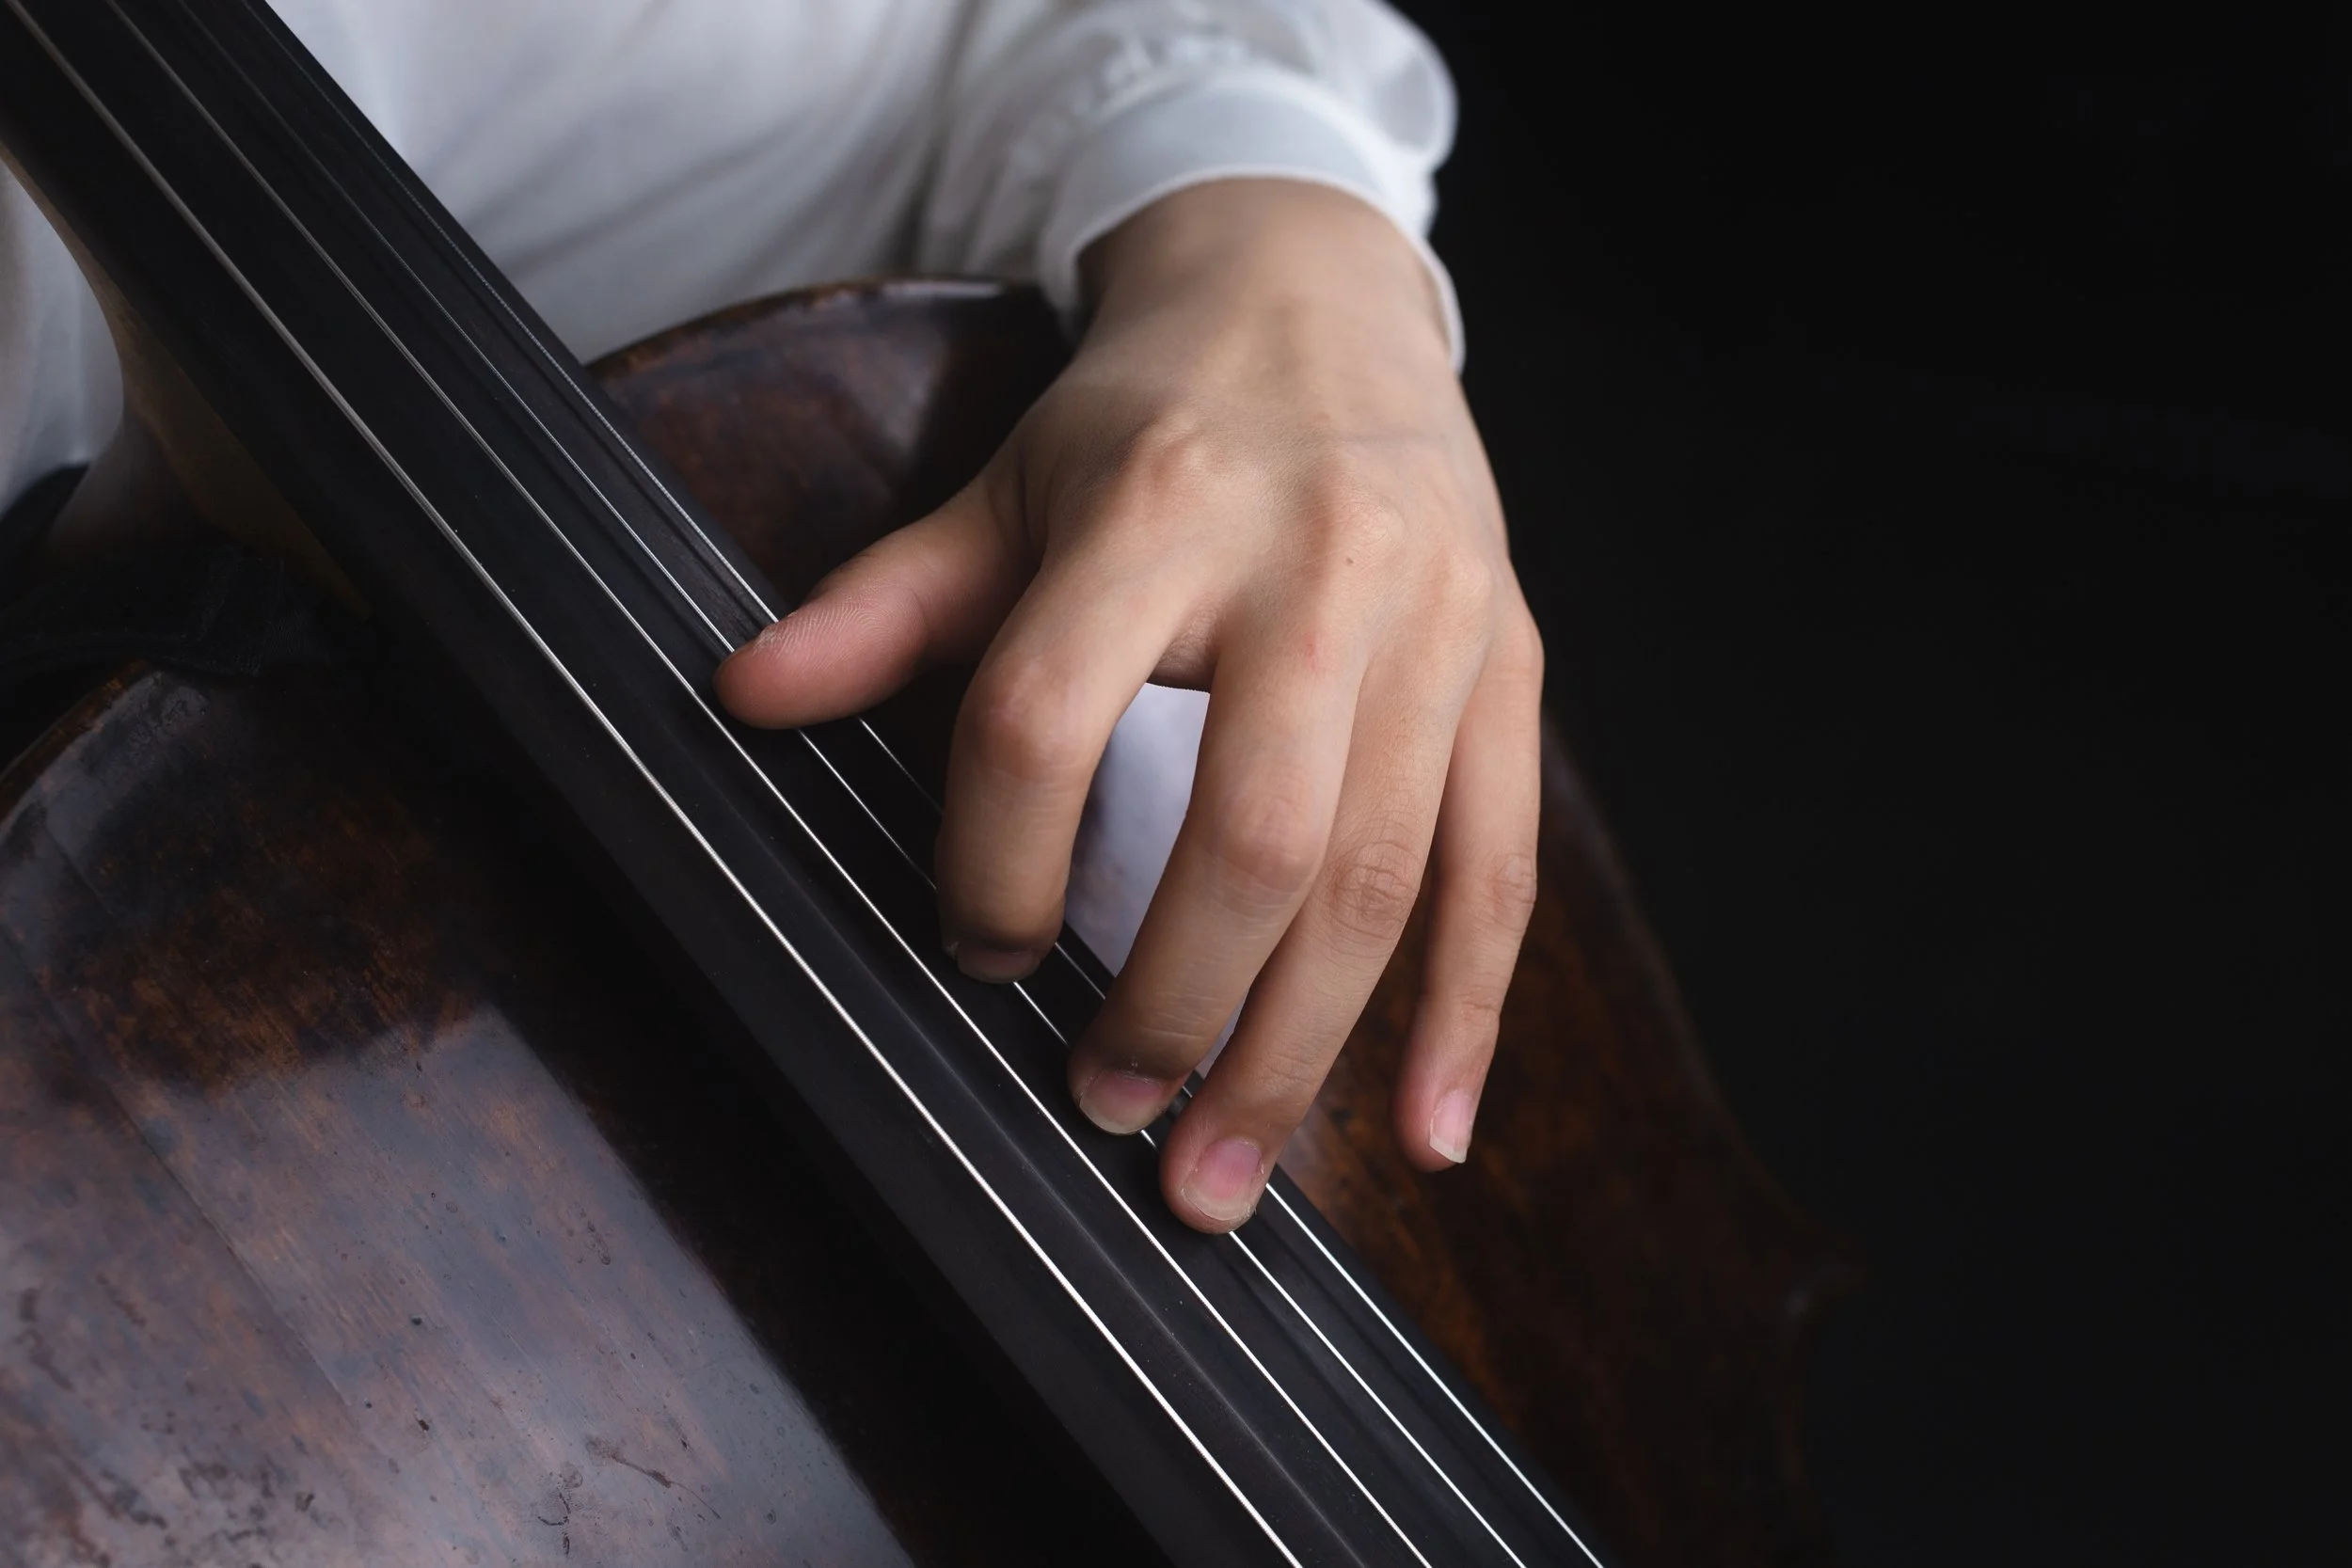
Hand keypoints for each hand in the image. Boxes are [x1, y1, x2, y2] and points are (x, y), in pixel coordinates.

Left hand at [715, 179, 1541, 1231]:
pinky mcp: (1509, 668)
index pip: (1048, 718)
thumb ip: (886, 605)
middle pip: (1251, 834)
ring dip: (1297, 1053)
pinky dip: (1463, 1013)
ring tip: (1218, 1176)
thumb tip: (740, 698)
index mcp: (1158, 514)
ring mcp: (1435, 624)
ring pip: (1380, 877)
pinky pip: (1500, 868)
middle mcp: (1314, 569)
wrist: (1323, 298)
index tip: (977, 948)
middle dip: (1172, 1008)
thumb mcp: (1006, 487)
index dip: (995, 860)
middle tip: (1106, 1114)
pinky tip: (1423, 1131)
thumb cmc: (1152, 417)